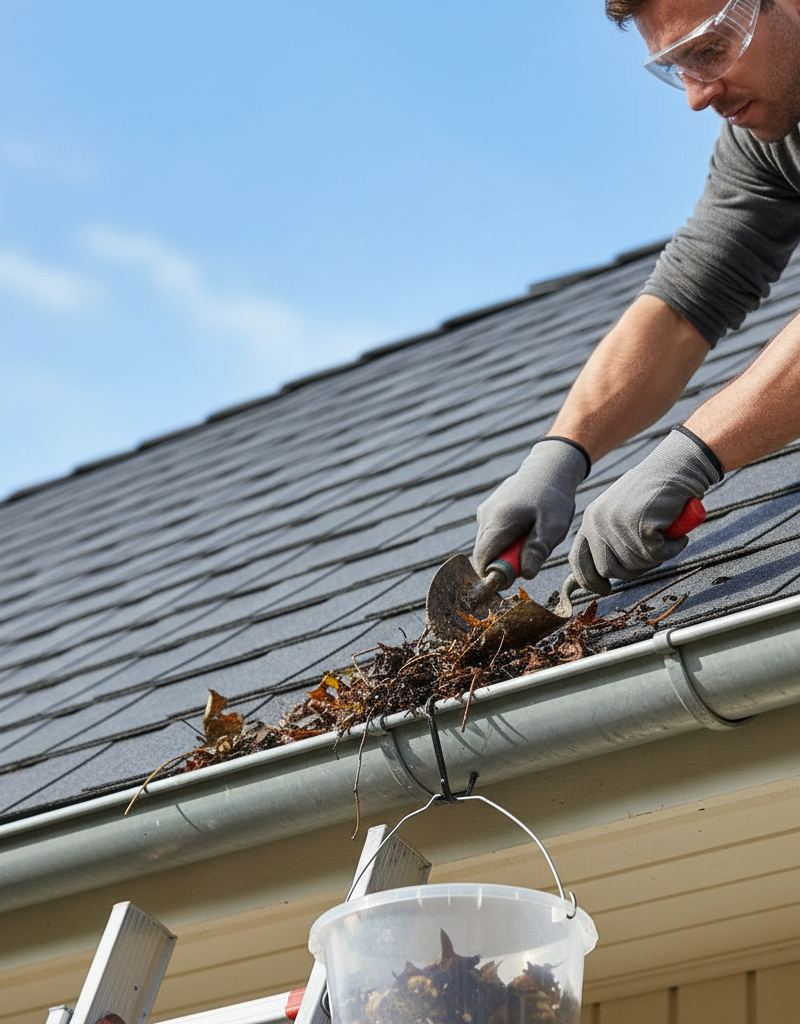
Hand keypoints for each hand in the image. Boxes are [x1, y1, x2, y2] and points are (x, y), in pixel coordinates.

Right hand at [473, 438, 589, 580]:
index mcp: (498, 522)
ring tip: (530, 535)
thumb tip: (526, 575)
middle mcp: (485, 517)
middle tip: (531, 553)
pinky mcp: (488, 510)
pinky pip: (492, 534)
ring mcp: (484, 512)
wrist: (548, 468)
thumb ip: (538, 551)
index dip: (495, 574)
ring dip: (508, 549)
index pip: (482, 560)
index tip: (516, 574)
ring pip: (489, 544)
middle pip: (484, 554)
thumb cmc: (553, 498)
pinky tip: (525, 526)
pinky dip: (506, 538)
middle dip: (505, 562)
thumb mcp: (553, 526)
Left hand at [569, 427, 721, 594]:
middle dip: (633, 570)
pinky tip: (676, 531)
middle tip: (653, 554)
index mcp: (589, 520)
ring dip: (656, 557)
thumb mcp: (620, 514)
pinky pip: (657, 555)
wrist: (675, 466)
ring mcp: (617, 524)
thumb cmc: (653, 493)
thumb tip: (602, 575)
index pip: (578, 560)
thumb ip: (608, 538)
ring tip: (664, 535)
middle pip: (609, 570)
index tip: (604, 589)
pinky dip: (672, 548)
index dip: (590, 581)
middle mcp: (597, 522)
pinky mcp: (640, 526)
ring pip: (635, 565)